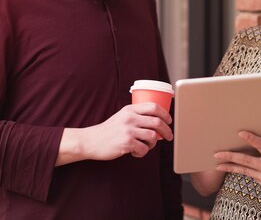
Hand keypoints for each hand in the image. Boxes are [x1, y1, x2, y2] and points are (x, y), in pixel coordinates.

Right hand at [58, 103, 172, 164]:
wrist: (91, 141)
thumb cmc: (108, 130)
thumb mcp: (122, 116)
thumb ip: (136, 116)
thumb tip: (157, 122)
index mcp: (130, 109)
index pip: (154, 106)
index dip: (165, 114)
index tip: (169, 121)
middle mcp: (130, 118)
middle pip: (157, 122)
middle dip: (166, 131)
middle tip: (168, 137)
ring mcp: (128, 130)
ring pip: (153, 136)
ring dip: (153, 143)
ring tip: (146, 146)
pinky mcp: (126, 143)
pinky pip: (144, 149)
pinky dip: (142, 153)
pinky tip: (135, 152)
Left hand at [214, 131, 260, 194]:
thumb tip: (252, 142)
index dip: (250, 138)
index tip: (240, 133)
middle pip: (246, 161)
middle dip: (229, 157)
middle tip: (216, 154)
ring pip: (245, 171)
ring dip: (231, 167)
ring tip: (218, 165)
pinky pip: (253, 176)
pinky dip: (247, 171)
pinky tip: (239, 168)